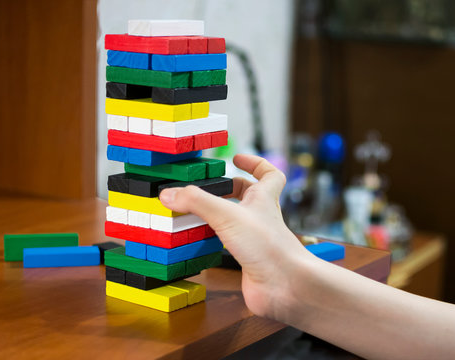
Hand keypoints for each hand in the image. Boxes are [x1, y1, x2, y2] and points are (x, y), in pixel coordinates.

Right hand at [159, 154, 309, 318]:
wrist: (285, 286)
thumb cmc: (268, 246)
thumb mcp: (227, 215)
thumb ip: (196, 202)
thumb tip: (168, 194)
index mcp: (263, 199)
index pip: (269, 173)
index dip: (255, 162)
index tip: (236, 158)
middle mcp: (260, 217)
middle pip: (248, 196)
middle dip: (228, 189)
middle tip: (206, 187)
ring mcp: (255, 239)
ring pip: (235, 221)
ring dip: (216, 216)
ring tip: (191, 212)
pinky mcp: (247, 260)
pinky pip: (227, 246)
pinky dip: (212, 242)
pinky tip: (196, 242)